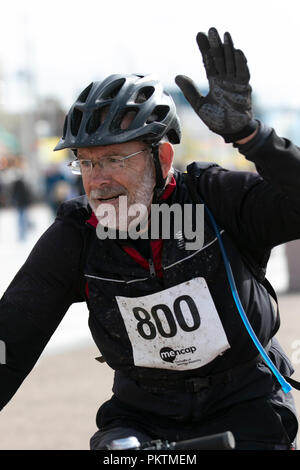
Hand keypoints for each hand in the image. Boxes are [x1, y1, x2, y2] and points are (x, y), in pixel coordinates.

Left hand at [175, 27, 257, 141]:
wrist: (231, 131)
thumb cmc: (217, 119)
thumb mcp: (199, 105)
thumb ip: (190, 91)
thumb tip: (177, 76)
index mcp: (214, 82)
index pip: (209, 62)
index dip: (204, 49)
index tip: (199, 36)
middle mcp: (225, 80)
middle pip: (220, 58)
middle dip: (216, 44)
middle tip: (211, 30)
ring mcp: (235, 83)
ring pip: (231, 62)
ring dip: (228, 48)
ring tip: (224, 35)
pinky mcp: (244, 88)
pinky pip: (243, 73)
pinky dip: (241, 63)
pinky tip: (237, 51)